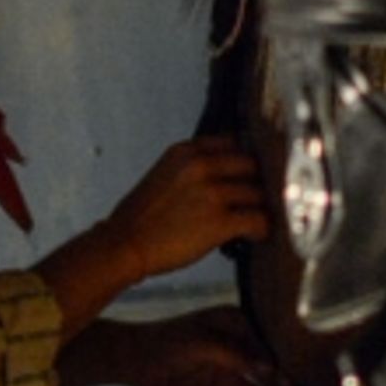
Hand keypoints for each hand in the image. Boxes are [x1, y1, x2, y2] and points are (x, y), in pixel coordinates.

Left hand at [102, 309, 290, 385]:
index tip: (300, 372)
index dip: (285, 354)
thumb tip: (268, 368)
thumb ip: (236, 354)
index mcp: (235, 319)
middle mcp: (239, 338)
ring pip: (262, 380)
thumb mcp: (202, 343)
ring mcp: (232, 361)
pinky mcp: (223, 381)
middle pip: (270, 359)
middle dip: (284, 377)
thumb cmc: (166, 341)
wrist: (136, 361)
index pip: (269, 336)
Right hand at [106, 137, 269, 282]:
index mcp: (186, 150)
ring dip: (259, 208)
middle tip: (254, 200)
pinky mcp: (219, 221)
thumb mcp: (166, 174)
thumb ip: (195, 167)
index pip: (233, 142)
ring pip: (258, 193)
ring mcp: (212, 193)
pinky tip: (254, 236)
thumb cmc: (143, 216)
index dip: (243, 161)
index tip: (246, 175)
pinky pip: (259, 219)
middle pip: (252, 165)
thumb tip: (229, 174)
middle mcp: (201, 165)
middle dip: (255, 182)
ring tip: (254, 221)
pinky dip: (261, 229)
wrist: (124, 244)